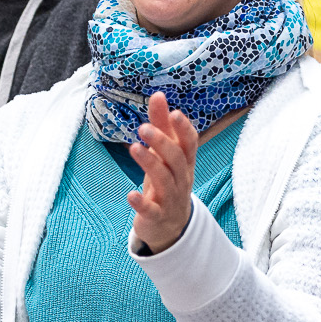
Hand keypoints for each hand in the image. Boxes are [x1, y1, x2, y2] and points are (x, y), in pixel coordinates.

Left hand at [126, 92, 197, 253]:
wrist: (170, 227)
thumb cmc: (167, 182)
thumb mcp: (164, 155)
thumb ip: (161, 125)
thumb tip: (158, 95)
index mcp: (184, 162)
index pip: (190, 144)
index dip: (183, 129)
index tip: (174, 112)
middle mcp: (181, 179)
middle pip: (177, 159)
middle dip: (162, 142)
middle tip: (144, 127)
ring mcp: (171, 199)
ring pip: (164, 180)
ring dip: (150, 163)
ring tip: (134, 147)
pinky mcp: (157, 216)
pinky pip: (151, 210)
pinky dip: (141, 202)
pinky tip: (130, 194)